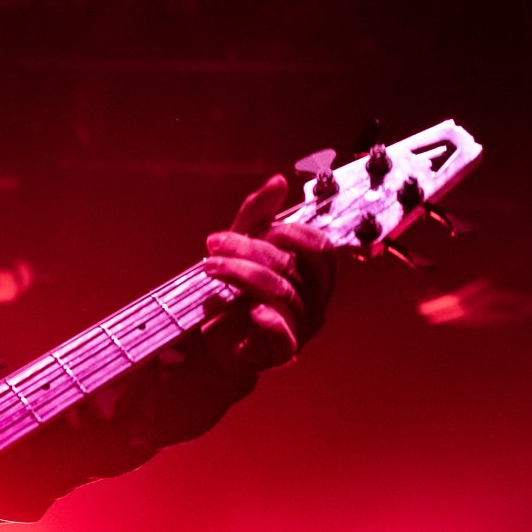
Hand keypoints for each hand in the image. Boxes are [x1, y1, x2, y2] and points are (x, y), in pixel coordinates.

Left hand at [199, 174, 337, 374]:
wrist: (215, 338)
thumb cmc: (236, 290)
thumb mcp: (243, 245)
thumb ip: (259, 214)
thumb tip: (279, 180)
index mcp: (317, 275)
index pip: (320, 248)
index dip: (291, 233)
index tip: (257, 228)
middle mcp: (317, 300)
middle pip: (292, 266)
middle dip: (250, 249)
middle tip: (214, 243)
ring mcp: (302, 326)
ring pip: (280, 291)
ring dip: (240, 274)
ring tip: (210, 266)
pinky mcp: (282, 350)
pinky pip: (281, 332)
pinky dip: (266, 320)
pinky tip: (249, 311)